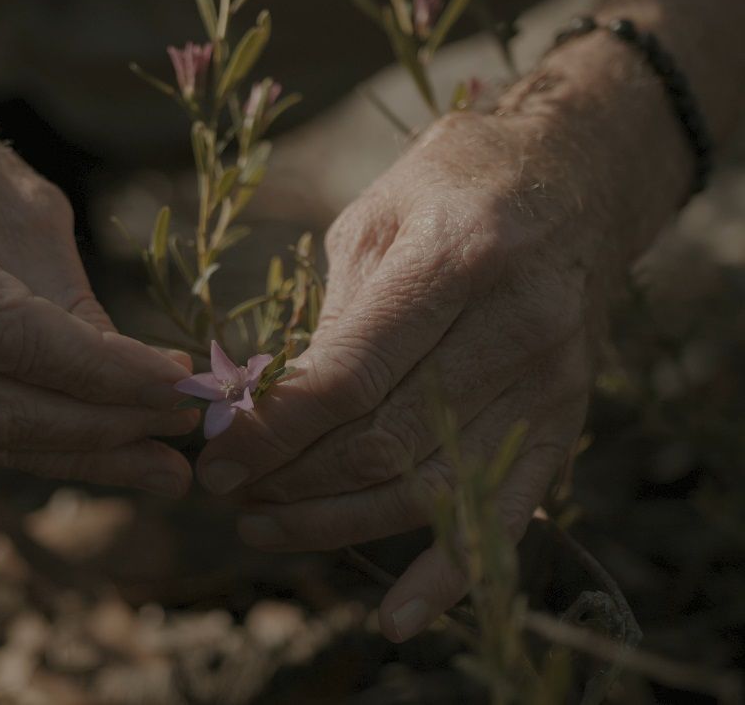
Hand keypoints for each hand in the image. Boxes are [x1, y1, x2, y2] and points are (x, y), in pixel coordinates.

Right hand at [0, 101, 196, 496]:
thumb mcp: (20, 204)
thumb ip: (69, 297)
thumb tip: (141, 388)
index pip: (3, 332)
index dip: (100, 372)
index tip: (181, 388)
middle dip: (100, 427)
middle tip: (181, 429)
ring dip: (75, 454)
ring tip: (156, 456)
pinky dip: (26, 447)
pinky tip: (88, 441)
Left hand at [196, 111, 635, 637]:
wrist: (579, 176)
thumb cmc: (456, 184)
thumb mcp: (375, 219)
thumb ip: (331, 316)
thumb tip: (268, 406)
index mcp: (456, 261)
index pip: (349, 378)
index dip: (274, 432)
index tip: (216, 460)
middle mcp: (514, 328)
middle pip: (381, 442)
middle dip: (290, 480)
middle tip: (228, 491)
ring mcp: (549, 383)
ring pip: (426, 487)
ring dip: (334, 521)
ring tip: (263, 526)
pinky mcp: (565, 419)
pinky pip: (507, 515)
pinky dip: (450, 573)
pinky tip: (396, 618)